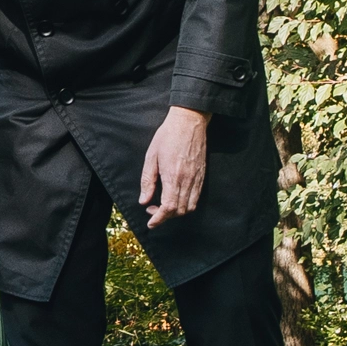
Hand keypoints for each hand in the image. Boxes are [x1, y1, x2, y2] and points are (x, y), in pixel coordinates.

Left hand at [139, 105, 210, 226]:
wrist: (189, 121)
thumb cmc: (167, 136)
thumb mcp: (151, 156)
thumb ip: (147, 181)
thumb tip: (144, 200)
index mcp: (173, 176)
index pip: (168, 208)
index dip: (159, 219)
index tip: (151, 223)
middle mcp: (187, 180)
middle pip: (179, 211)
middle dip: (165, 217)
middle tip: (153, 211)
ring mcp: (197, 178)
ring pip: (190, 207)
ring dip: (177, 212)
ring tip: (164, 206)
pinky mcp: (202, 175)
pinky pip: (196, 197)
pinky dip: (186, 204)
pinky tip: (176, 198)